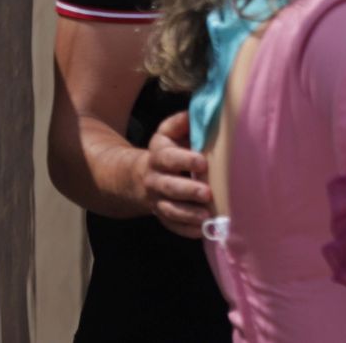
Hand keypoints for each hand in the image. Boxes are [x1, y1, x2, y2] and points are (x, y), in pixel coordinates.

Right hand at [143, 111, 211, 237]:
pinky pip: (171, 225)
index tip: (203, 163)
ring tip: (206, 217)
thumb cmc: (166, 151)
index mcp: (158, 156)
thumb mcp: (167, 133)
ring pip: (170, 209)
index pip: (168, 158)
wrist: (138, 177)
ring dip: (188, 214)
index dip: (184, 160)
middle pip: (169, 187)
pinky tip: (202, 231)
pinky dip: (185, 229)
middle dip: (188, 190)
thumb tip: (194, 114)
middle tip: (207, 193)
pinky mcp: (162, 214)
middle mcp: (155, 179)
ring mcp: (157, 199)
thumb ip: (180, 123)